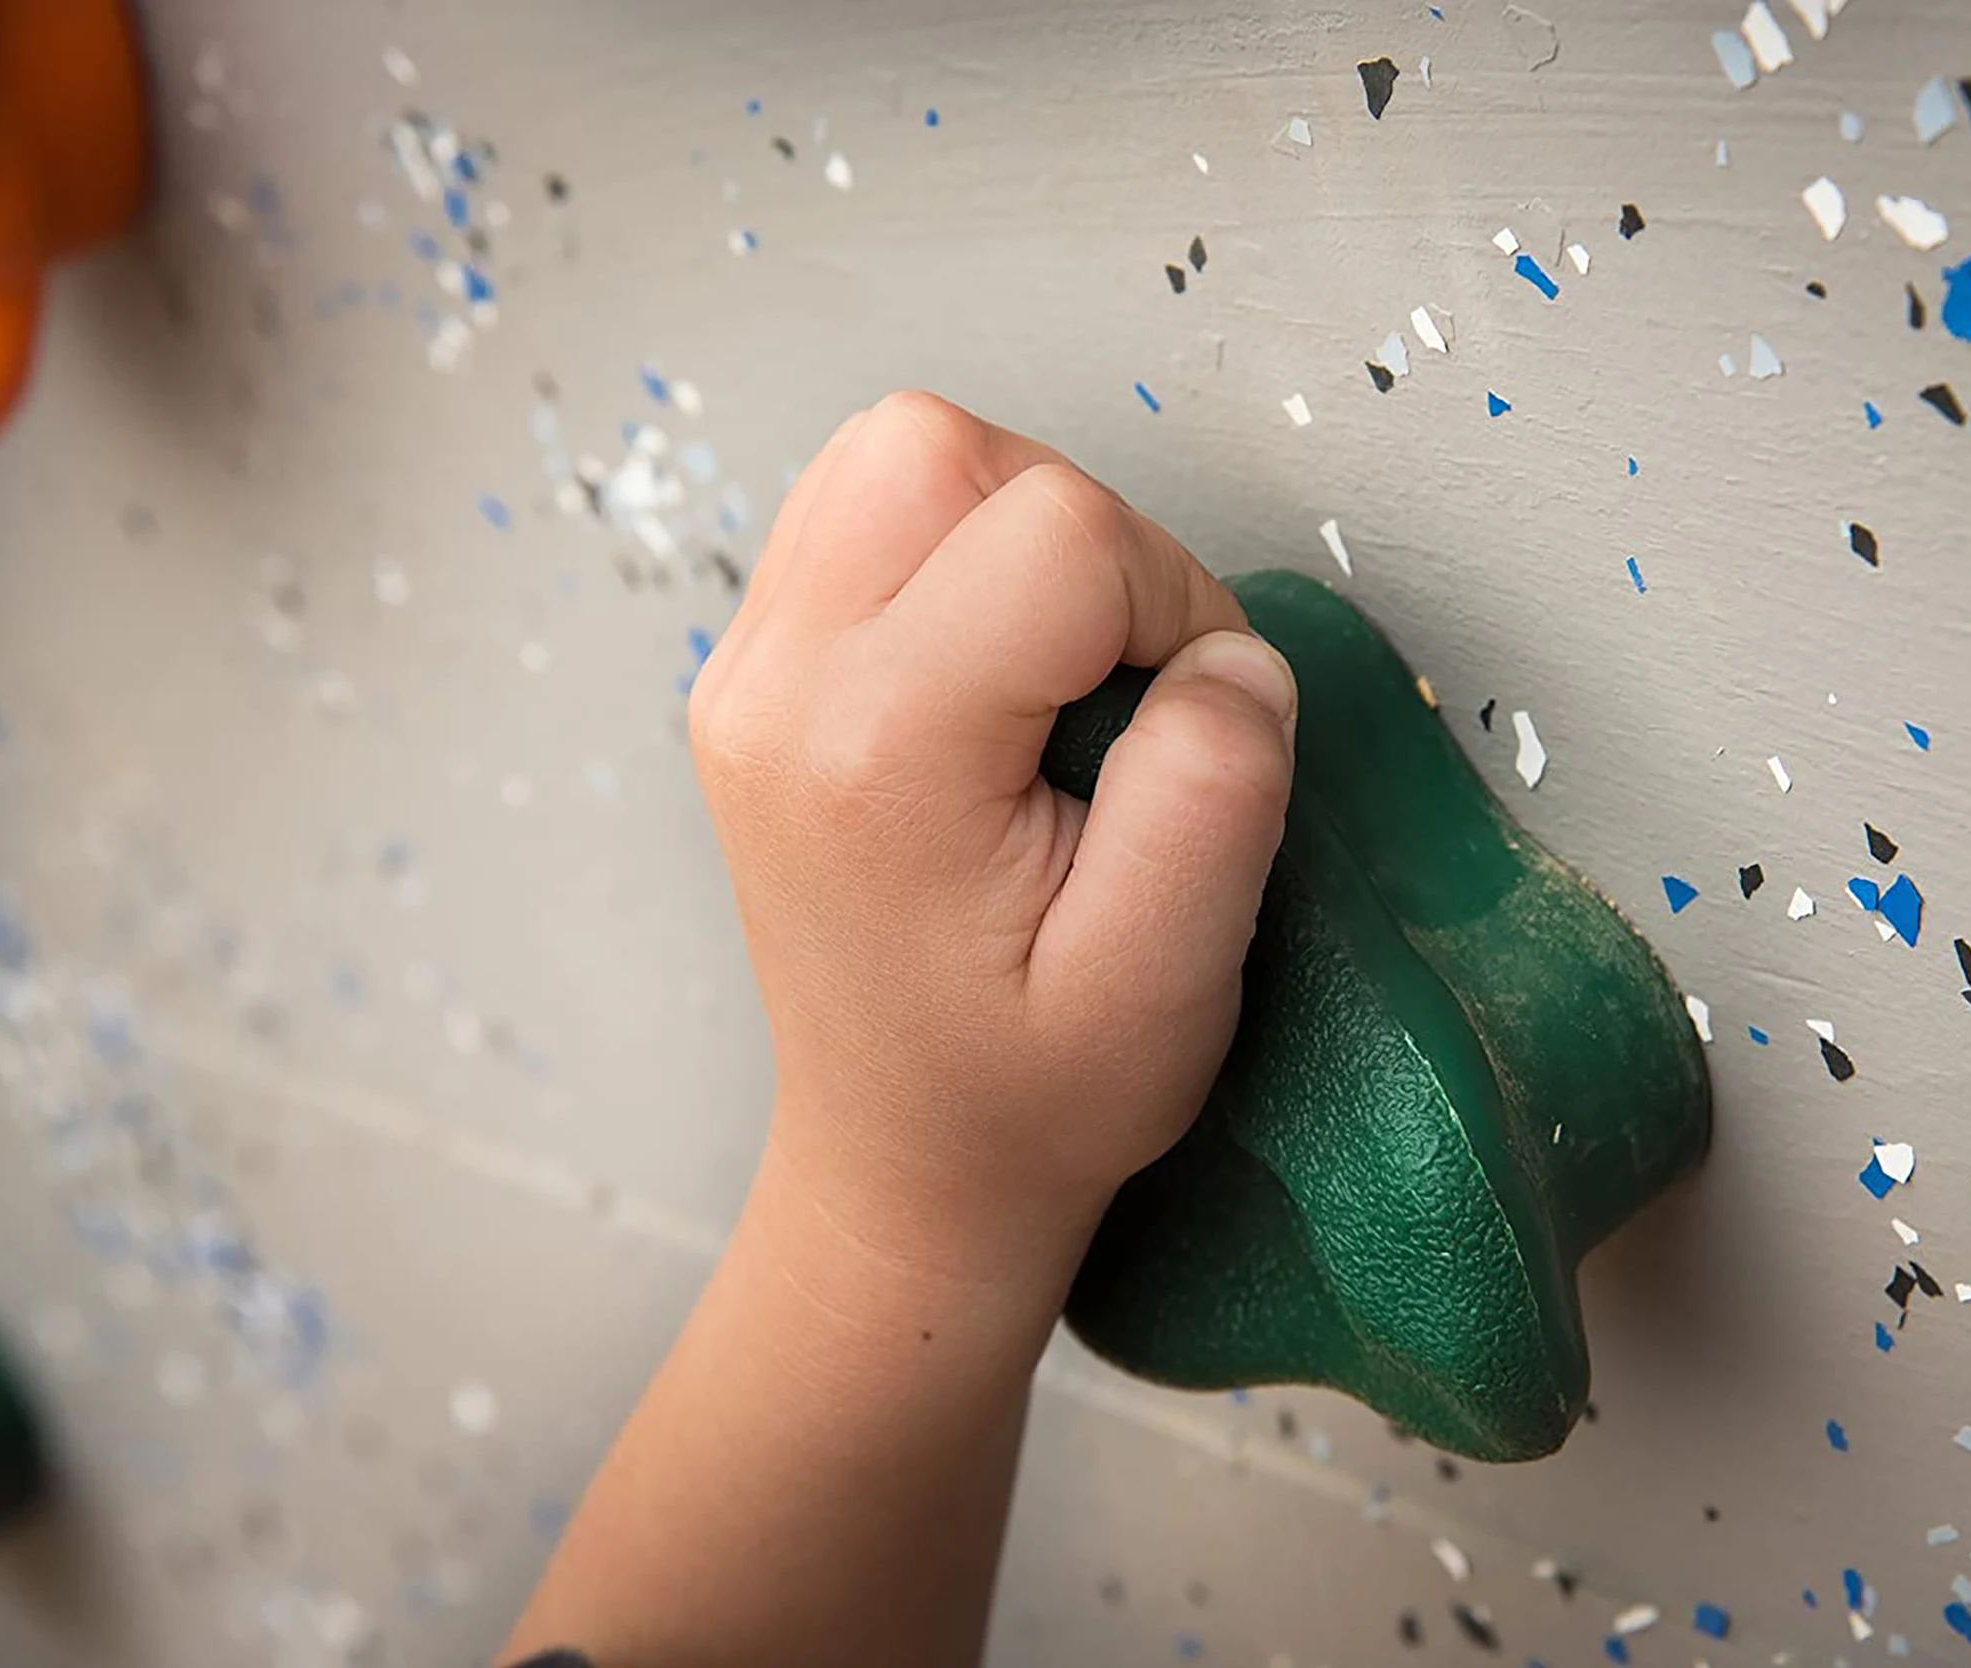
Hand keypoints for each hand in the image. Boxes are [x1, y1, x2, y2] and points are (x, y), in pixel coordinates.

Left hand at [688, 392, 1297, 1272]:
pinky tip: (993, 671)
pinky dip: (956, 549)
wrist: (903, 1160)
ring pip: (898, 450)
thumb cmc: (1030, 1091)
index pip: (1058, 530)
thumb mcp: (1165, 982)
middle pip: (943, 445)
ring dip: (1015, 527)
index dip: (1169, 601)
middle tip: (1113, 684)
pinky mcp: (753, 666)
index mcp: (874, 756)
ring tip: (1054, 676)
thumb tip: (1226, 655)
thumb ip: (1215, 790)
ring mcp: (744, 669)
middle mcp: (775, 687)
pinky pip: (863, 508)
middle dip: (1078, 532)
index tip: (1176, 725)